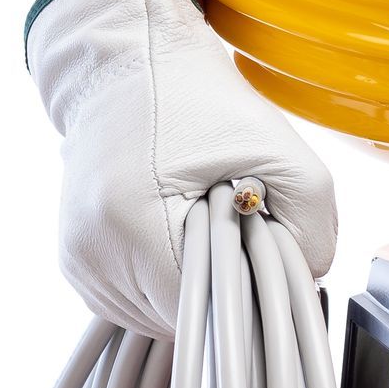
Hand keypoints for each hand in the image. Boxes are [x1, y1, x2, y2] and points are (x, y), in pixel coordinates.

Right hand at [28, 0, 336, 336]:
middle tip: (236, 231)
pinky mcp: (75, 263)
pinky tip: (177, 239)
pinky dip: (165, 284)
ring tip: (202, 229)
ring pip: (156, 321)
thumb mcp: (280, 149)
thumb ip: (313, 228)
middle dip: (222, 289)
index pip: (205, 313)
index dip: (248, 293)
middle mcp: (91, 251)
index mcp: (130, 222)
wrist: (126, 65)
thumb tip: (306, 284)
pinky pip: (133, 305)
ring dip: (193, 290)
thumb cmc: (197, 101)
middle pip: (181, 322)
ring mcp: (77, 262)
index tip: (262, 254)